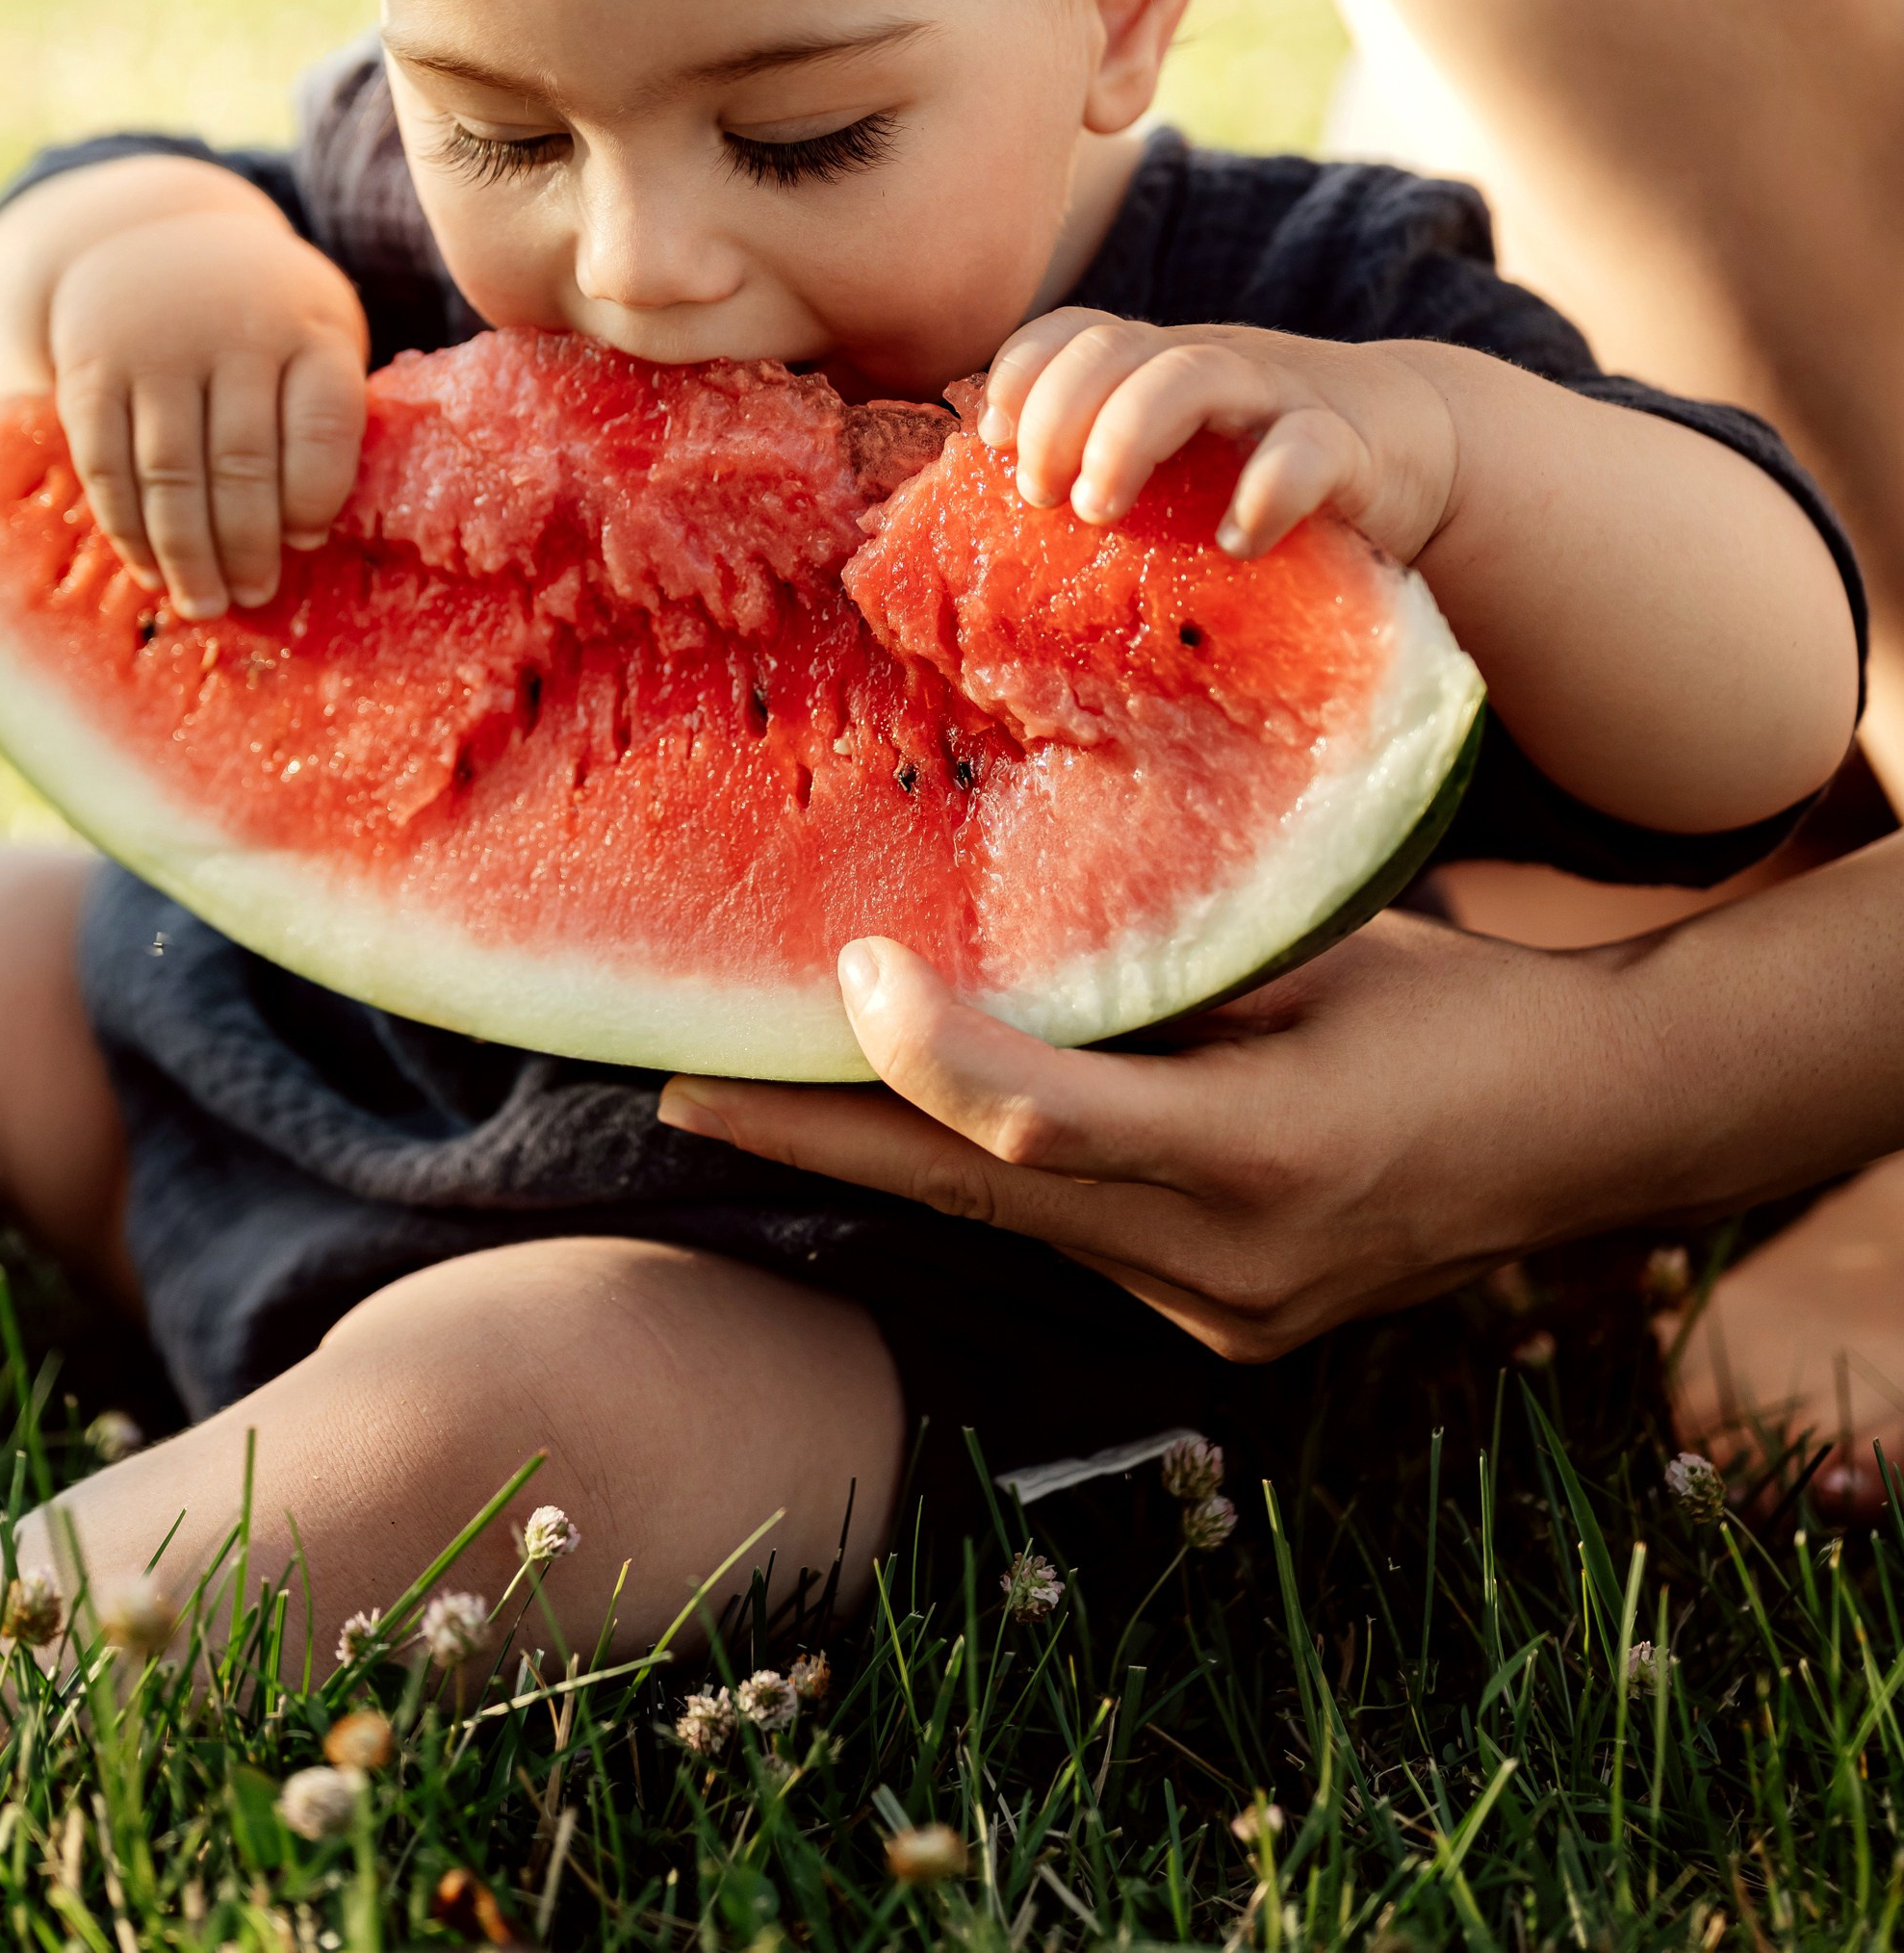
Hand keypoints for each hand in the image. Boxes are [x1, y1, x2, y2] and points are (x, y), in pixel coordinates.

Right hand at [47, 205, 367, 618]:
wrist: (160, 239)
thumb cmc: (265, 318)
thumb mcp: (316, 335)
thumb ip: (320, 418)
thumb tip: (305, 538)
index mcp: (309, 327)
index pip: (324, 423)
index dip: (317, 495)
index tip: (307, 540)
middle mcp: (233, 332)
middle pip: (243, 460)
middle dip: (248, 545)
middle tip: (253, 597)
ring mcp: (155, 349)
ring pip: (170, 471)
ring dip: (188, 552)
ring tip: (205, 603)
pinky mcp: (90, 372)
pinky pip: (107, 465)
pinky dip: (129, 528)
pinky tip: (150, 568)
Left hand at [661, 923, 1641, 1358]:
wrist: (1591, 1130)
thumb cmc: (1455, 1002)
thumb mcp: (1313, 954)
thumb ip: (1164, 971)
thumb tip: (997, 937)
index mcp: (1267, 1154)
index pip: (1048, 1122)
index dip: (928, 1053)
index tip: (842, 970)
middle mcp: (1232, 1266)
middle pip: (984, 1196)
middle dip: (820, 1140)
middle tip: (675, 1090)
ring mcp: (1223, 1318)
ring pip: (1011, 1227)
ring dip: (877, 1162)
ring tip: (736, 1097)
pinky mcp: (1221, 1329)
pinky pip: (1067, 1242)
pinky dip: (978, 1181)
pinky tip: (887, 1129)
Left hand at [982, 307, 1459, 556]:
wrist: (1416, 444)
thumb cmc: (1259, 461)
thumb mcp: (1173, 450)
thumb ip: (1098, 463)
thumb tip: (992, 529)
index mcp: (1155, 360)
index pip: (1066, 332)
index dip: (1019, 375)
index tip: (997, 444)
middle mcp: (1207, 362)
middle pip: (1112, 349)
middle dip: (1057, 417)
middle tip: (1042, 497)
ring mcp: (1278, 395)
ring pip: (1192, 378)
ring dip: (1127, 437)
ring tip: (1101, 511)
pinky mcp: (1349, 446)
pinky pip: (1306, 452)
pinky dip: (1264, 494)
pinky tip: (1237, 541)